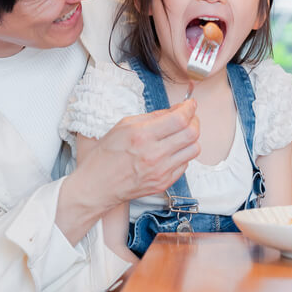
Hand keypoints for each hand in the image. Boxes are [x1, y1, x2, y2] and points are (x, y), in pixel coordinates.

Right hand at [60, 101, 200, 239]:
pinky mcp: (164, 183)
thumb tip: (175, 110)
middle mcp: (154, 154)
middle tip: (188, 118)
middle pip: (192, 133)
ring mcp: (161, 171)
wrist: (96, 186)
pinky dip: (183, 154)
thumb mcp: (124, 126)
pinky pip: (186, 164)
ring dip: (191, 138)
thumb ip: (153, 116)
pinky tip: (171, 151)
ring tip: (180, 135)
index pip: (180, 119)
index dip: (190, 108)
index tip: (190, 104)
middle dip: (194, 120)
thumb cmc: (105, 156)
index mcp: (142, 136)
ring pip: (194, 149)